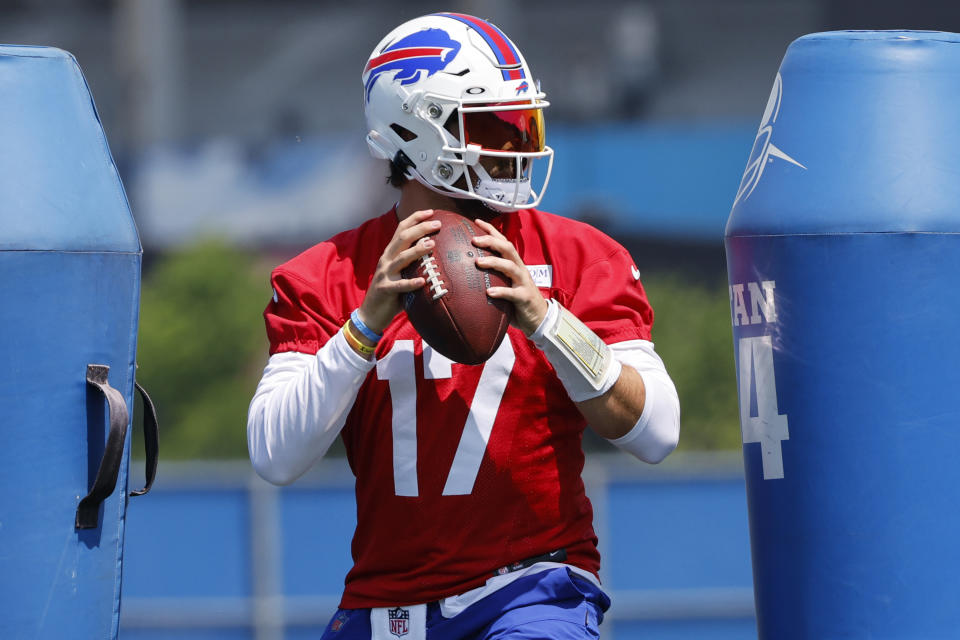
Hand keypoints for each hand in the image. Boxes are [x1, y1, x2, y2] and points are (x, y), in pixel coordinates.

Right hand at [358, 209, 439, 332]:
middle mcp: (386, 260)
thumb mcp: (401, 273)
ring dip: (417, 250)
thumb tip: (435, 251)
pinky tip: (423, 281)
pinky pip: (399, 285)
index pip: (401, 230)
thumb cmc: (391, 293)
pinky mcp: (385, 290)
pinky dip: (411, 283)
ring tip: (432, 245)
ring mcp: (385, 274)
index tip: (431, 212)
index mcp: (390, 253)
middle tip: (437, 223)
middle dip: (420, 228)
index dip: (415, 218)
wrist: (370, 314)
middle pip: (402, 238)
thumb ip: (412, 263)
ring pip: (401, 258)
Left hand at [471, 218, 548, 335]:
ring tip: (478, 262)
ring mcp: (523, 282)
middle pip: (507, 248)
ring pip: (510, 267)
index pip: (503, 241)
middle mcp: (519, 269)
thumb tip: (466, 271)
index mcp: (514, 263)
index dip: (491, 230)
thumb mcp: (506, 283)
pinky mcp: (524, 297)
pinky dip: (501, 291)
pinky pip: (513, 293)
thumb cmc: (517, 299)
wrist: (538, 317)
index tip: (476, 221)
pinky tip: (489, 292)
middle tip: (474, 240)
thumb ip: (493, 275)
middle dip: (491, 241)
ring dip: (493, 262)